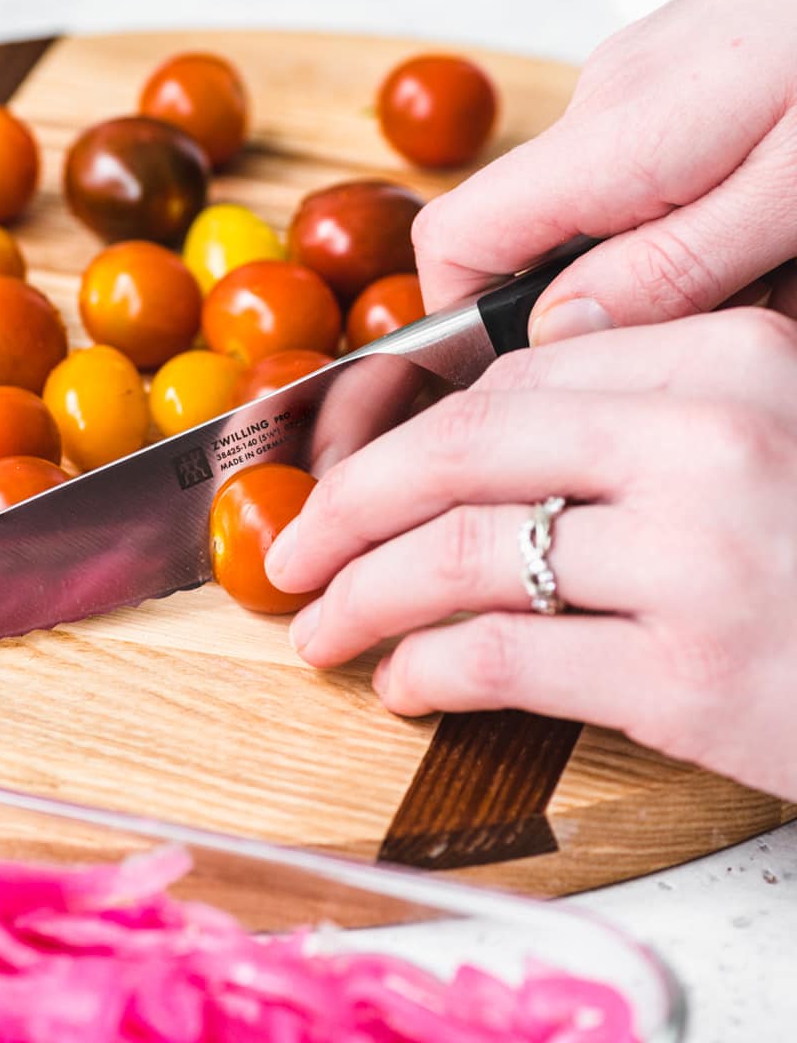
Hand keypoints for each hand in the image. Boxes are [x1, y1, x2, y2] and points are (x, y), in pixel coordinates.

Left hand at [266, 307, 796, 801]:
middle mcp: (718, 440)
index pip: (523, 371)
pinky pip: (505, 657)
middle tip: (294, 543)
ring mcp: (704, 558)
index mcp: (739, 359)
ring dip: (365, 593)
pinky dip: (428, 669)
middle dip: (353, 500)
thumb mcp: (779, 439)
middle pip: (468, 446)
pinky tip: (403, 683)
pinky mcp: (693, 679)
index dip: (415, 423)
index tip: (359, 466)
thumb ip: (659, 415)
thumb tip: (481, 431)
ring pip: (467, 553)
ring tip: (321, 625)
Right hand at [412, 0, 796, 339]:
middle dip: (629, 307)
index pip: (456, 241)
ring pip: (612, 217)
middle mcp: (606, 102)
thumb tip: (558, 331)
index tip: (542, 375)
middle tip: (751, 310)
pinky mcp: (679, 79)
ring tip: (796, 258)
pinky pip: (660, 179)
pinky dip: (718, 220)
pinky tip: (792, 220)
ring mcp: (639, 85)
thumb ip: (672, 268)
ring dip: (690, 265)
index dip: (468, 324)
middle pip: (540, 243)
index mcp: (617, 136)